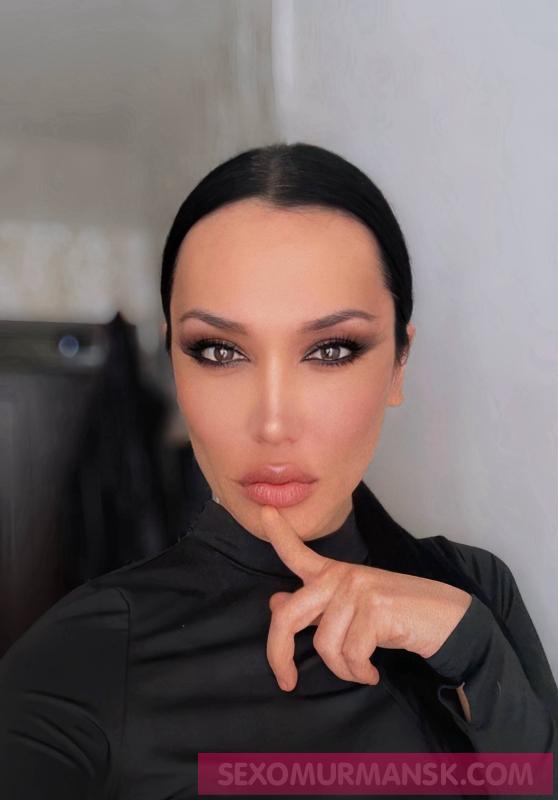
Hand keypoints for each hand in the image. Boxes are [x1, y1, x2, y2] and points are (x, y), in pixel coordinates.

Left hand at [260, 505, 471, 691]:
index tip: (264, 513)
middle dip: (279, 654)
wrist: (446, 618)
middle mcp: (341, 576)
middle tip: (286, 681)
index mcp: (333, 573)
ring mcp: (357, 590)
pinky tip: (372, 672)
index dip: (279, 535)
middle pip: (288, 615)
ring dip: (343, 669)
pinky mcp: (374, 608)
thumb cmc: (397, 615)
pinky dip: (360, 672)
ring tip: (362, 669)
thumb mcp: (351, 607)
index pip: (297, 553)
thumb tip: (275, 602)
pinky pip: (350, 655)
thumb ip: (314, 606)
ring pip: (325, 644)